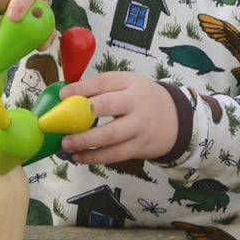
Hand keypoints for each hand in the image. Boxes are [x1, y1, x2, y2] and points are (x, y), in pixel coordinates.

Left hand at [59, 72, 178, 164]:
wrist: (176, 119)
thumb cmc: (142, 99)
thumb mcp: (129, 85)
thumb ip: (103, 89)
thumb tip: (68, 98)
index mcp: (130, 82)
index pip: (103, 82)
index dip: (81, 88)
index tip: (62, 96)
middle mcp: (136, 102)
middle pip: (108, 106)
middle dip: (83, 114)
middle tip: (62, 122)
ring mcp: (140, 126)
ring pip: (110, 135)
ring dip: (85, 141)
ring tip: (66, 144)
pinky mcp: (141, 147)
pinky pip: (115, 154)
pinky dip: (95, 157)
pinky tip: (80, 157)